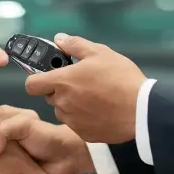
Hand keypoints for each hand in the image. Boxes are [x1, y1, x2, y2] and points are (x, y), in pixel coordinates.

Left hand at [25, 33, 145, 143]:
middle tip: (81, 83)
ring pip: (63, 111)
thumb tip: (59, 39)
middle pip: (50, 96)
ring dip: (71, 104)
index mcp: (62, 82)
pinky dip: (84, 118)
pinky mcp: (84, 134)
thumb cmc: (120, 78)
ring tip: (94, 97)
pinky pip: (77, 124)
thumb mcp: (100, 52)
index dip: (38, 79)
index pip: (31, 84)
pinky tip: (101, 110)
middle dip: (60, 90)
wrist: (141, 109)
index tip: (49, 75)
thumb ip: (75, 45)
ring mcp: (72, 121)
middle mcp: (62, 103)